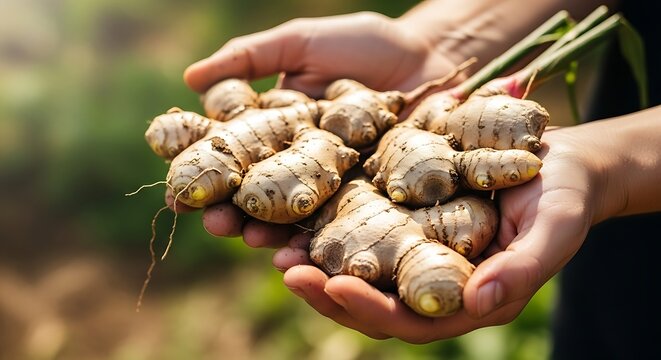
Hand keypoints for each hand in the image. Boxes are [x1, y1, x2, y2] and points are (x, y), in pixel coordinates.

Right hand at [181, 10, 463, 248]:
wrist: (432, 58)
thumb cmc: (365, 45)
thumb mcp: (302, 42)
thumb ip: (250, 58)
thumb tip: (189, 78)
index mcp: (276, 129)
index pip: (232, 157)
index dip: (204, 174)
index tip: (178, 191)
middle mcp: (298, 163)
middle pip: (258, 195)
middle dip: (232, 212)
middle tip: (213, 222)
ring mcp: (332, 186)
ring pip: (293, 217)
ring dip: (269, 232)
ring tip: (251, 239)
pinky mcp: (367, 200)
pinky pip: (339, 226)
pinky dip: (319, 241)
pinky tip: (300, 252)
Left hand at [269, 126, 603, 341]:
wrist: (561, 161)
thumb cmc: (564, 197)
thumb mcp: (555, 229)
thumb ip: (522, 270)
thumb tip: (478, 302)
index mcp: (466, 296)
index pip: (410, 318)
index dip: (370, 309)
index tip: (332, 287)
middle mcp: (434, 280)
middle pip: (372, 301)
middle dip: (326, 291)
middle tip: (286, 271)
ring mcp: (416, 249)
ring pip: (359, 266)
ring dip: (316, 261)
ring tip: (275, 246)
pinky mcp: (405, 216)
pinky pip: (362, 226)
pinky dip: (330, 222)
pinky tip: (301, 208)